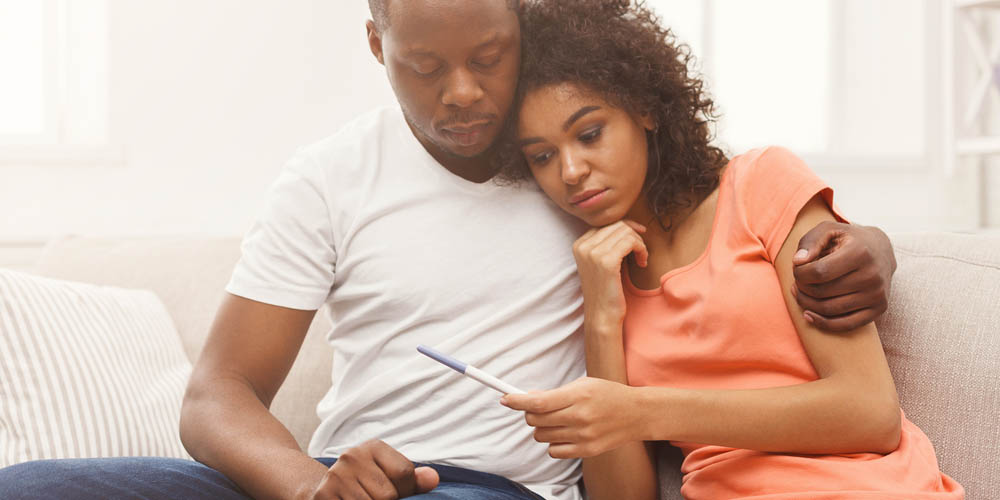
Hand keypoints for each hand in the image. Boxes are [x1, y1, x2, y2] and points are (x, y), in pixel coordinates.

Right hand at [303, 440, 438, 499]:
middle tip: (376, 497)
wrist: (327, 491)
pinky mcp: (324, 494)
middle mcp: (352, 456)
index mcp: (373, 447)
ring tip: (365, 499)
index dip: (405, 489)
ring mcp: (336, 476)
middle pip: (388, 495)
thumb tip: (433, 479)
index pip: (404, 472)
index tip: (396, 491)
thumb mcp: (390, 475)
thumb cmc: (367, 484)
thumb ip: (413, 479)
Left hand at [501, 377, 640, 458]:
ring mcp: (583, 436)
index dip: (517, 401)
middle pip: (536, 420)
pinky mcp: (586, 451)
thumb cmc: (607, 395)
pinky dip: (553, 443)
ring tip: (556, 420)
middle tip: (538, 408)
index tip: (505, 399)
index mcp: (578, 395)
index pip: (539, 402)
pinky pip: (554, 451)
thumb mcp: (583, 385)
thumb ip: (555, 393)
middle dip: (530, 413)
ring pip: (542, 436)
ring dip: (542, 428)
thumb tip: (528, 399)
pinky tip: (564, 433)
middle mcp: (580, 417)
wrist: (636, 414)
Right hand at [573, 221, 647, 328]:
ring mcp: (593, 252)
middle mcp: (583, 246)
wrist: (602, 316)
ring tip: (642, 259)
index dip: (625, 227)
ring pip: (625, 232)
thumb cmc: (606, 291)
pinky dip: (641, 250)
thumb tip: (628, 225)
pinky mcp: (606, 261)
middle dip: (634, 235)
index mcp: (579, 244)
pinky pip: (631, 242)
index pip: (606, 224)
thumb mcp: (602, 262)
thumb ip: (608, 244)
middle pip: (617, 225)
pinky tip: (642, 263)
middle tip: (641, 252)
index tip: (638, 237)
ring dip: (639, 243)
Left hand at [792, 222, 895, 330]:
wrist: (881, 250)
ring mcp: (877, 294)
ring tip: (800, 293)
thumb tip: (798, 262)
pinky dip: (822, 323)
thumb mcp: (828, 230)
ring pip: (829, 310)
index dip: (800, 274)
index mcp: (859, 252)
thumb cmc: (847, 240)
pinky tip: (808, 315)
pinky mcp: (879, 309)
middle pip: (822, 292)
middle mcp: (872, 275)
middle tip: (797, 282)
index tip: (796, 269)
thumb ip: (810, 241)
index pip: (818, 272)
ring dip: (806, 304)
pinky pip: (845, 325)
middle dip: (801, 288)